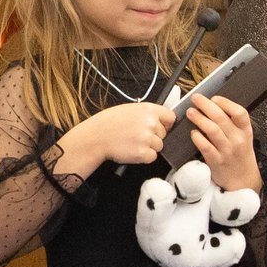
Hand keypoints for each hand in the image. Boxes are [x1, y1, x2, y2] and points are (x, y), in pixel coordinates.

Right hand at [61, 101, 175, 174]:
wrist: (96, 137)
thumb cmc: (109, 123)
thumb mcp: (129, 109)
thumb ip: (147, 114)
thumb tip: (160, 120)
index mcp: (148, 109)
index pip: (170, 117)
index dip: (166, 124)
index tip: (161, 128)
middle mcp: (150, 123)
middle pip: (164, 134)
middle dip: (154, 137)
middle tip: (137, 136)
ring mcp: (147, 138)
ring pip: (159, 146)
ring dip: (148, 147)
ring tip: (132, 143)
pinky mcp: (143, 153)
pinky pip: (152, 157)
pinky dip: (144, 157)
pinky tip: (132, 150)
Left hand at [187, 95, 259, 193]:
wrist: (242, 180)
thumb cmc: (240, 156)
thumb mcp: (243, 138)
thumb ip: (232, 124)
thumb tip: (213, 106)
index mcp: (245, 131)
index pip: (240, 113)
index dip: (226, 103)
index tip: (214, 98)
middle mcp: (237, 140)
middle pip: (221, 118)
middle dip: (206, 105)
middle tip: (195, 98)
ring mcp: (227, 151)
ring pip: (212, 130)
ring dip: (199, 119)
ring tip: (190, 112)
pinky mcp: (216, 161)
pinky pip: (205, 146)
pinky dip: (197, 137)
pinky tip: (193, 132)